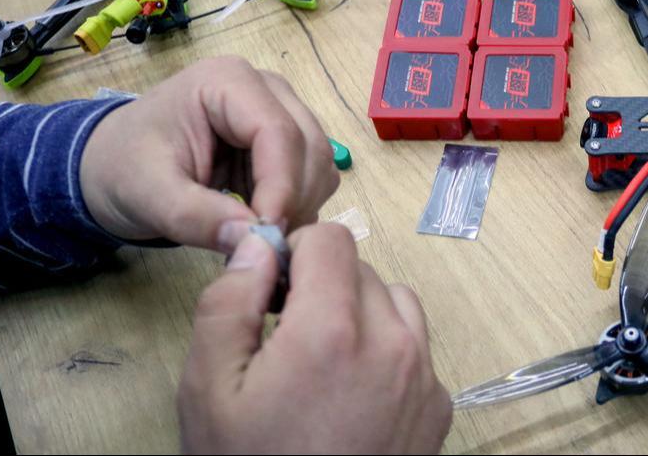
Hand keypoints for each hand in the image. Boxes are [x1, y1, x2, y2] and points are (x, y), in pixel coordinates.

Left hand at [80, 56, 339, 251]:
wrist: (118, 166)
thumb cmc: (125, 169)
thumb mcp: (149, 195)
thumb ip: (197, 217)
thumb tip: (253, 240)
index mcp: (227, 82)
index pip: (278, 131)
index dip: (281, 186)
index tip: (266, 235)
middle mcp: (266, 88)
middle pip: (309, 145)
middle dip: (293, 200)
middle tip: (263, 245)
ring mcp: (282, 110)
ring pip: (319, 162)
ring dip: (299, 205)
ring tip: (255, 233)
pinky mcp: (288, 138)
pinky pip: (314, 175)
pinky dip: (297, 205)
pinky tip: (259, 220)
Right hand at [178, 223, 452, 453]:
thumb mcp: (208, 390)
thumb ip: (230, 303)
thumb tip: (259, 245)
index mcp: (332, 331)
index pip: (331, 238)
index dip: (295, 252)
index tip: (273, 288)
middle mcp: (392, 345)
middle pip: (363, 270)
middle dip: (323, 287)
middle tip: (287, 333)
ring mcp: (423, 378)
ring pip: (397, 303)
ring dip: (361, 314)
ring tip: (321, 361)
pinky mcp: (439, 408)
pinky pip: (417, 349)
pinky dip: (388, 353)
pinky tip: (351, 393)